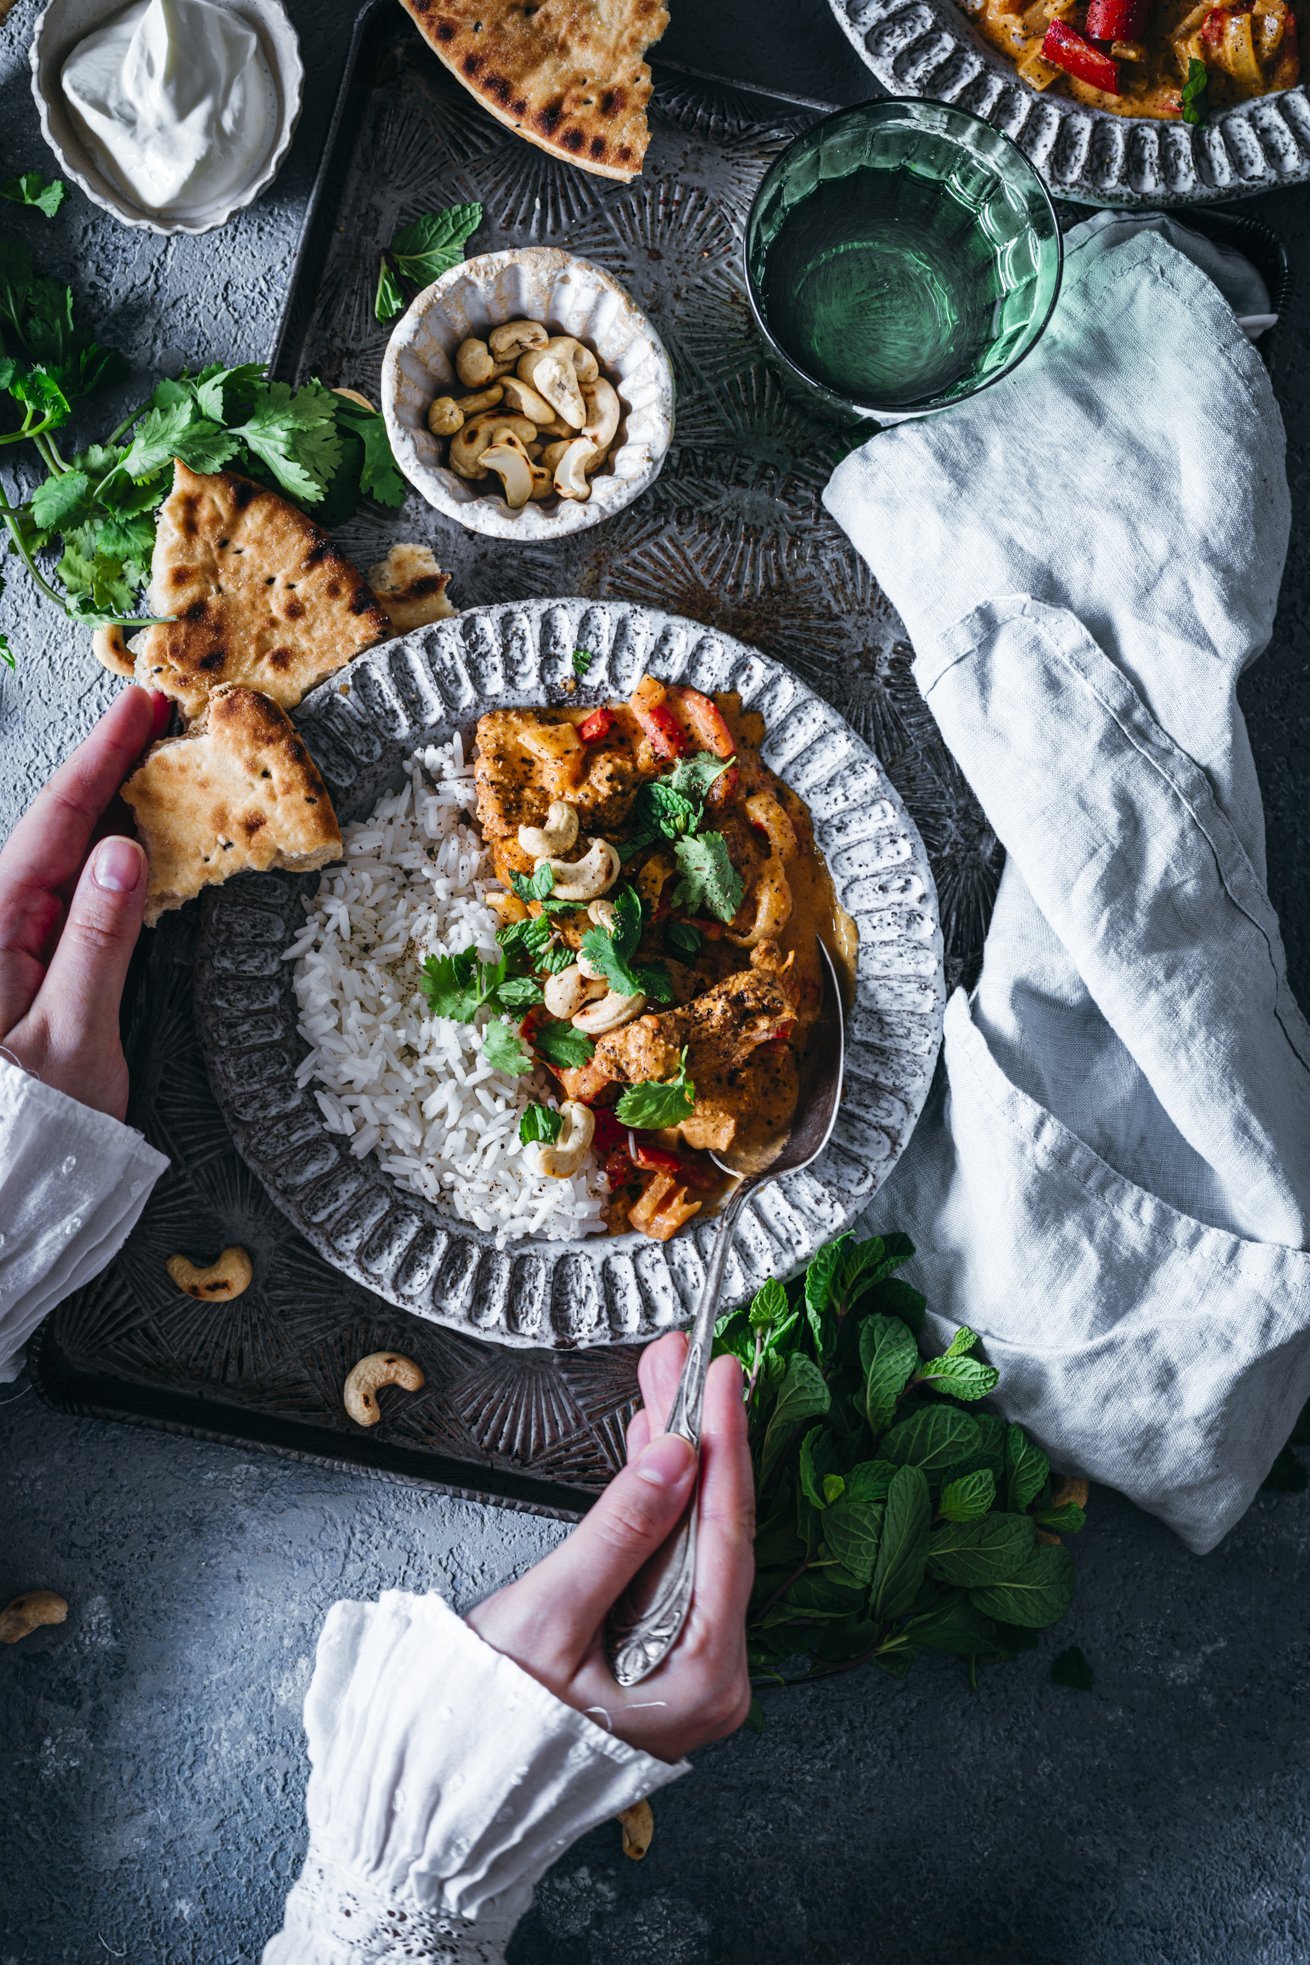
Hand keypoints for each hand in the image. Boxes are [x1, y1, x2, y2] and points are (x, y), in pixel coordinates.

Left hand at [0, 686, 167, 1120]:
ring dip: (104, 813)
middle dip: (104, 769)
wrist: (1, 1201)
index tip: (139, 706)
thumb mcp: (71, 1042)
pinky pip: (62, 903)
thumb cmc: (24, 1134)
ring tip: (149, 767)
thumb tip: (124, 853)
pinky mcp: (20, 978)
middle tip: (154, 717)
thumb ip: (97, 943)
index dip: (100, 759)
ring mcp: (4, 954)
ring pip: (56, 863)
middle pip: (51, 830)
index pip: (54, 823)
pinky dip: (100, 865)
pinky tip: (129, 850)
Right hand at [468, 1334, 754, 1762]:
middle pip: (715, 1527)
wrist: (446, 1793)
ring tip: (662, 1384)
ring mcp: (688, 1664)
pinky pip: (671, 1560)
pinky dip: (657, 1501)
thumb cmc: (489, 1727)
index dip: (722, 1441)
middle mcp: (712, 1675)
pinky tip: (651, 1448)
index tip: (721, 1376)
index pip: (727, 1533)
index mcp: (703, 1678)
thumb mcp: (550, 1617)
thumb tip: (674, 1458)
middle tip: (681, 1362)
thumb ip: (619, 1532)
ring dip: (675, 1458)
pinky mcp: (661, 1651)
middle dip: (696, 1435)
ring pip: (694, 1536)